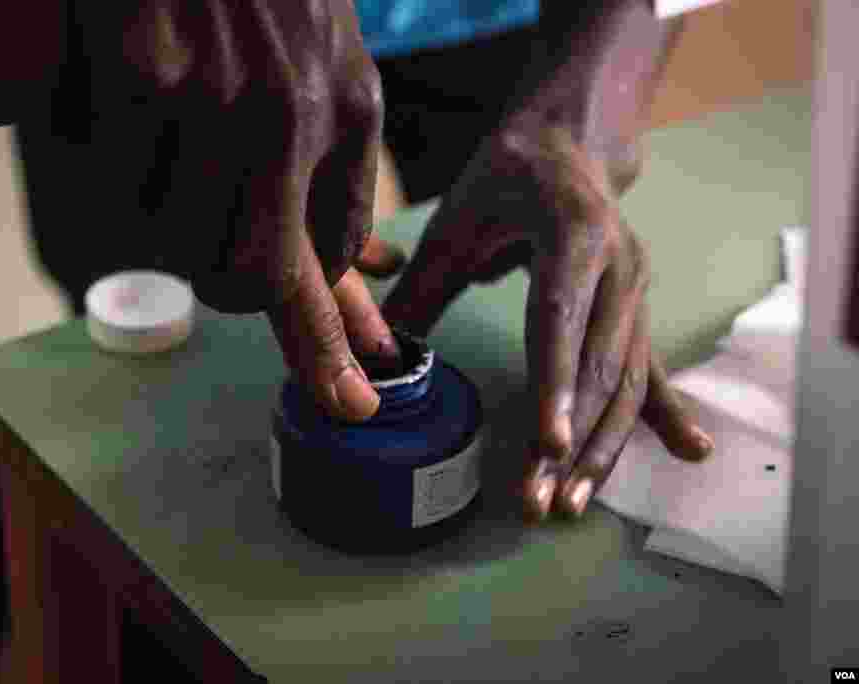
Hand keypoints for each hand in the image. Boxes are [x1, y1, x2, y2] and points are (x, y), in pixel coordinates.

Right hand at [110, 0, 398, 419]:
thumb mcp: (338, 70)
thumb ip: (344, 176)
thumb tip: (367, 272)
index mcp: (342, 113)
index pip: (327, 264)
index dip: (327, 345)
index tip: (350, 403)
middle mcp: (281, 115)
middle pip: (242, 275)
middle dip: (228, 282)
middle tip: (217, 228)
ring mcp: (206, 96)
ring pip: (170, 236)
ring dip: (166, 215)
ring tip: (174, 133)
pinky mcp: (135, 72)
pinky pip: (111, 174)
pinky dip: (113, 156)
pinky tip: (131, 93)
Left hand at [383, 124, 713, 519]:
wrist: (566, 142)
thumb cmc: (507, 175)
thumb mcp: (457, 218)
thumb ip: (424, 286)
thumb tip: (384, 354)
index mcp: (573, 233)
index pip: (560, 319)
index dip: (555, 384)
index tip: (547, 444)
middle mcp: (620, 265)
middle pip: (599, 366)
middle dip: (571, 440)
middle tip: (541, 501)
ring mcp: (636, 290)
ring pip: (626, 380)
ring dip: (601, 446)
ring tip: (571, 504)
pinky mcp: (637, 308)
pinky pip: (647, 369)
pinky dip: (661, 414)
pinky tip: (692, 450)